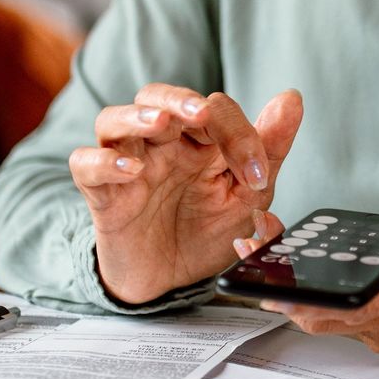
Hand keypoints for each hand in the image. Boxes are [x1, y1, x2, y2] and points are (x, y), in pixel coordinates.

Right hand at [71, 84, 302, 304]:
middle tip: (201, 114)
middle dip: (179, 99)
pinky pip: (86, 165)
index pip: (214, 110)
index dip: (238, 133)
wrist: (168, 281)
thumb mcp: (247, 195)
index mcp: (198, 139)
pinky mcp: (101, 193)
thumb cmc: (204, 230)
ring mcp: (127, 165)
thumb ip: (269, 149)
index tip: (258, 174)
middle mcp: (160, 144)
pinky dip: (104, 162)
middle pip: (156, 97)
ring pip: (113, 120)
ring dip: (136, 117)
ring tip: (159, 124)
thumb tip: (292, 98)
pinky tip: (131, 171)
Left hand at [249, 209, 378, 351]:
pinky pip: (348, 311)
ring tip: (267, 253)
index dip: (297, 292)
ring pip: (332, 315)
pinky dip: (319, 292)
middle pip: (325, 314)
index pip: (341, 306)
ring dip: (295, 292)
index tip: (264, 266)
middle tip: (251, 250)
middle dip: (282, 289)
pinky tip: (306, 267)